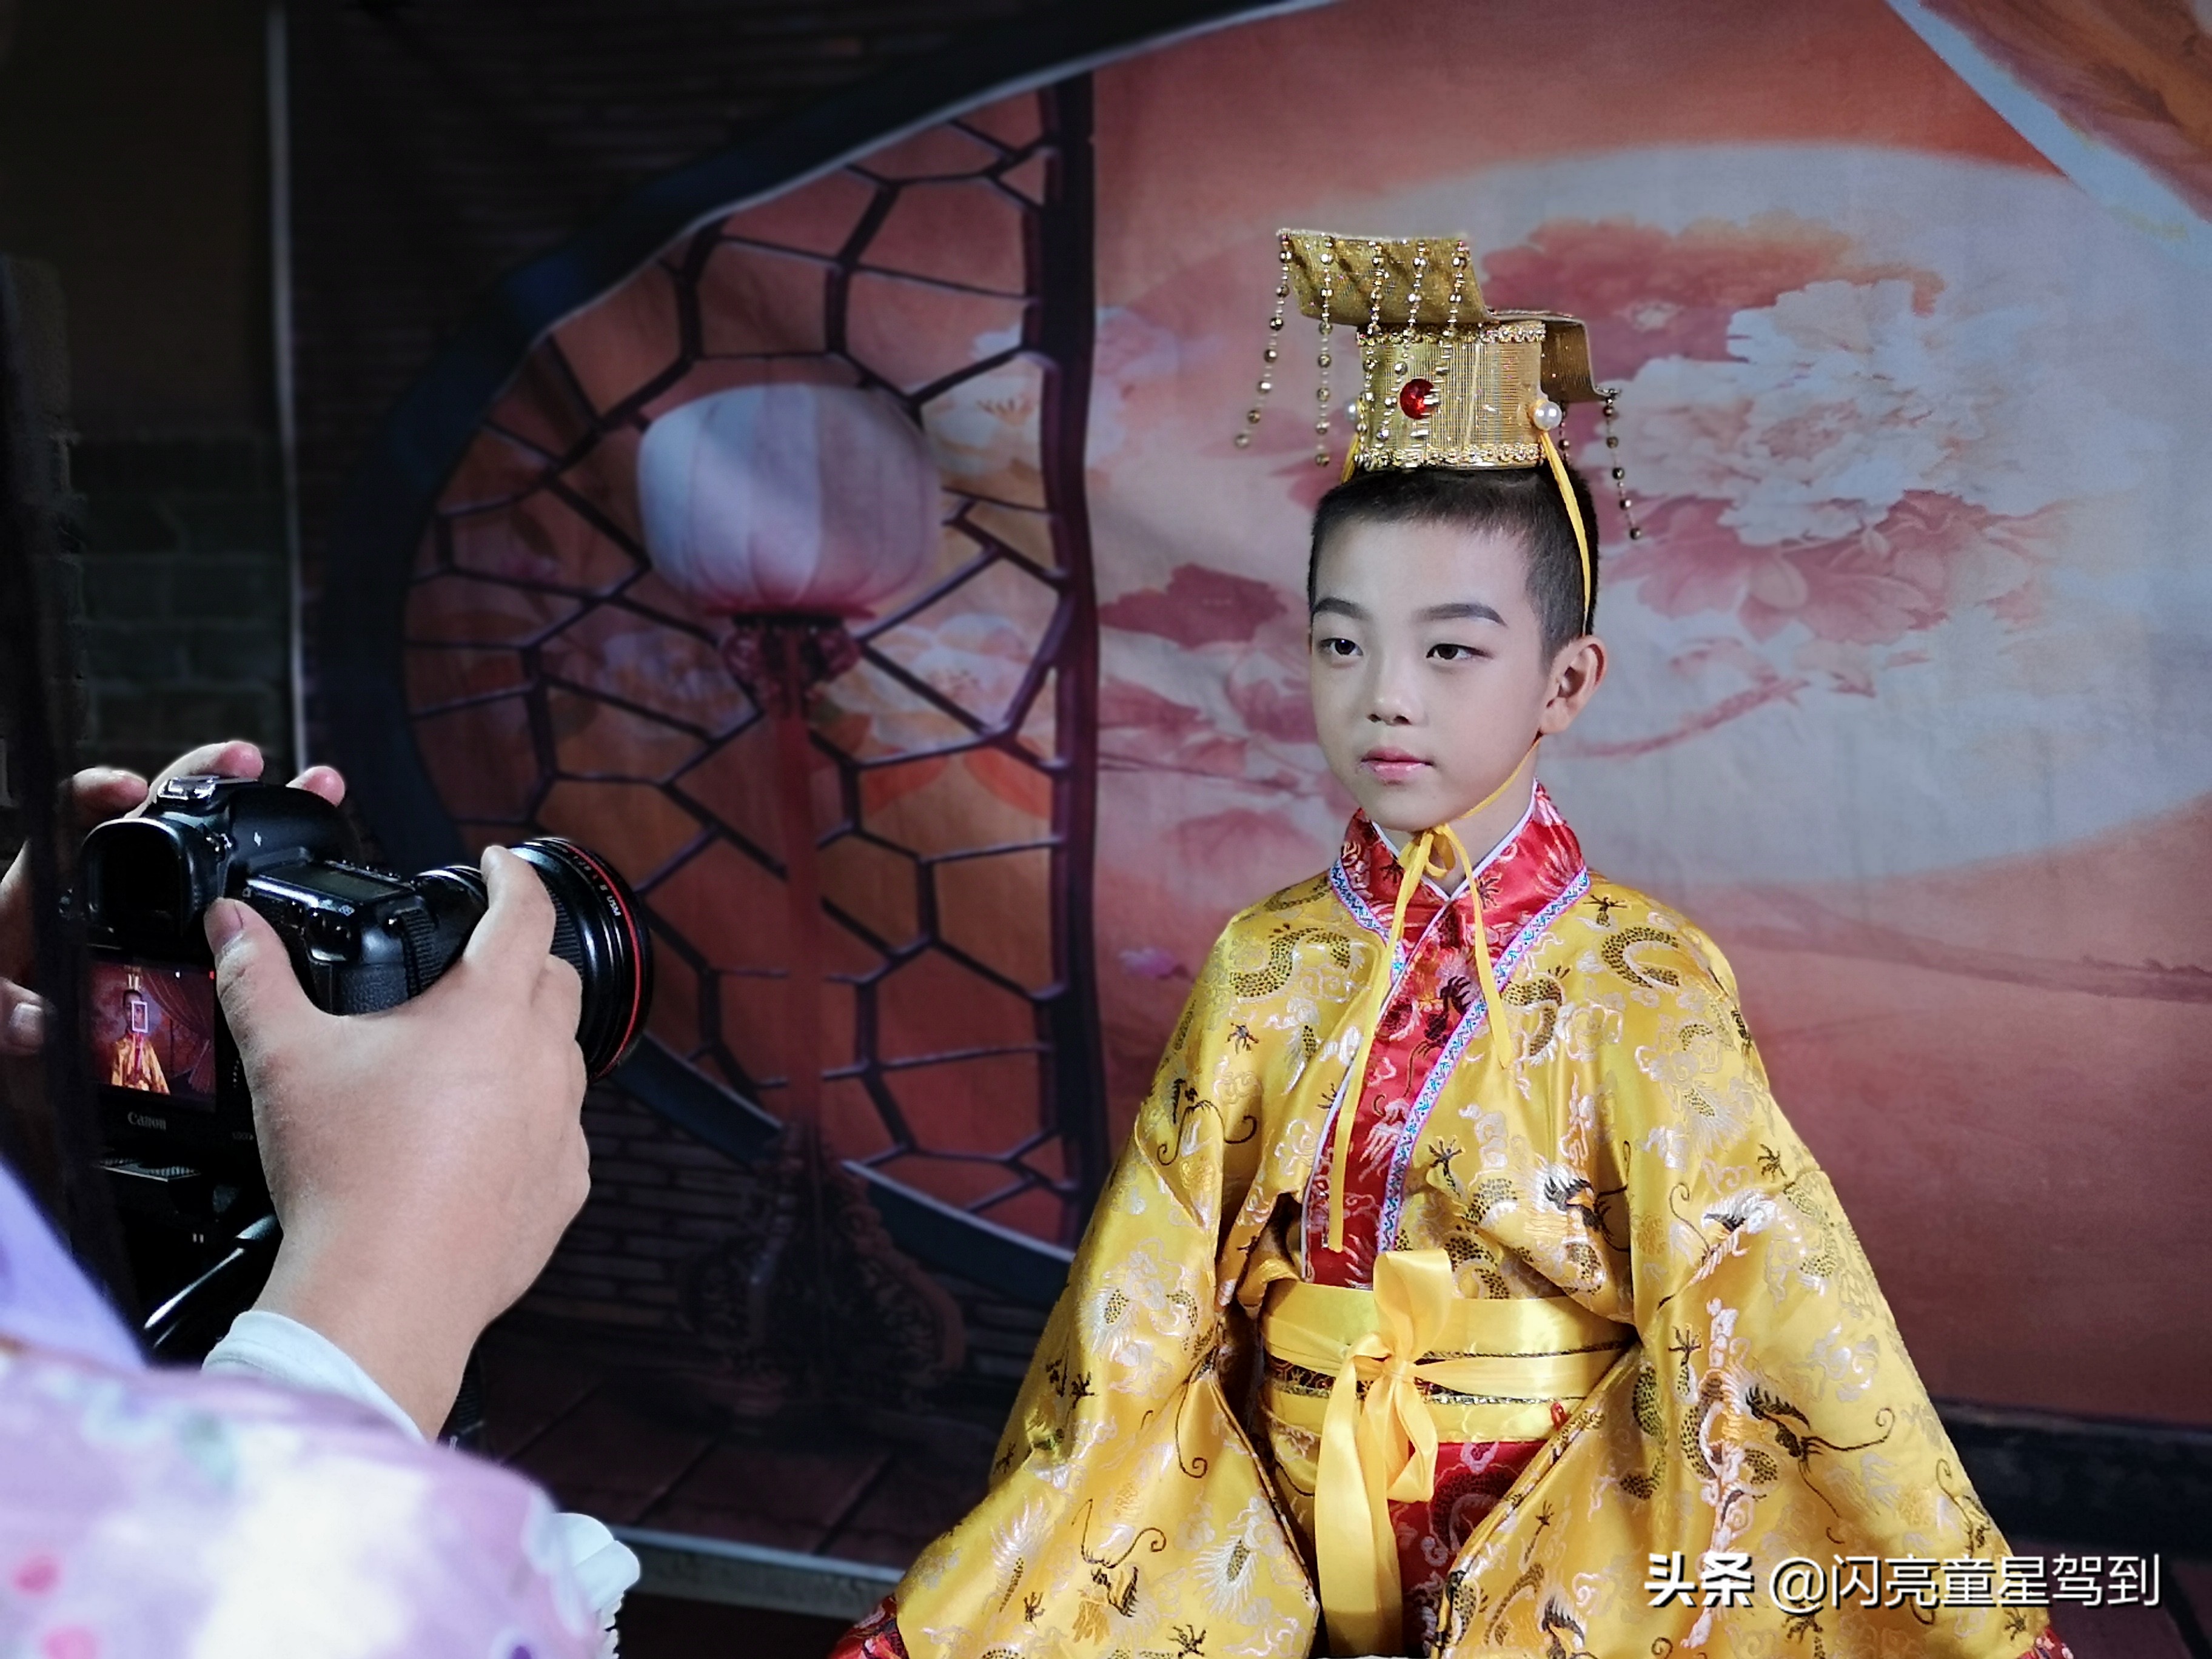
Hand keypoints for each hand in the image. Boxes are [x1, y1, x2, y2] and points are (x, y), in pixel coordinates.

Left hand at [0, 739, 341, 1054]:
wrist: (43, 1060)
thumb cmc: (17, 1017)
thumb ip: (2, 1012)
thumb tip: (38, 1019)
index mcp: (50, 894)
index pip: (69, 818)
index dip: (97, 793)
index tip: (131, 788)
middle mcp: (108, 888)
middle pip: (158, 812)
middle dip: (207, 777)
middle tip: (246, 760)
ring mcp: (154, 909)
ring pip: (206, 848)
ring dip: (260, 813)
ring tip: (314, 789)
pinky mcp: (190, 938)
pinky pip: (235, 900)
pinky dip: (276, 874)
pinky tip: (316, 860)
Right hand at [210, 843, 589, 1435]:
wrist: (385, 1291)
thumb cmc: (346, 1177)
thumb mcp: (286, 1059)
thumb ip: (258, 979)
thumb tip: (232, 925)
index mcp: (490, 1011)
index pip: (524, 912)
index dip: (513, 876)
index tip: (501, 864)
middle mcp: (543, 1061)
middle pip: (556, 979)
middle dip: (524, 955)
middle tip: (481, 956)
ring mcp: (564, 1127)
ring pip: (564, 1057)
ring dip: (529, 1040)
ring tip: (473, 1049)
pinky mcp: (565, 1188)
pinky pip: (561, 1133)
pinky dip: (531, 1119)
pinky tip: (481, 1135)